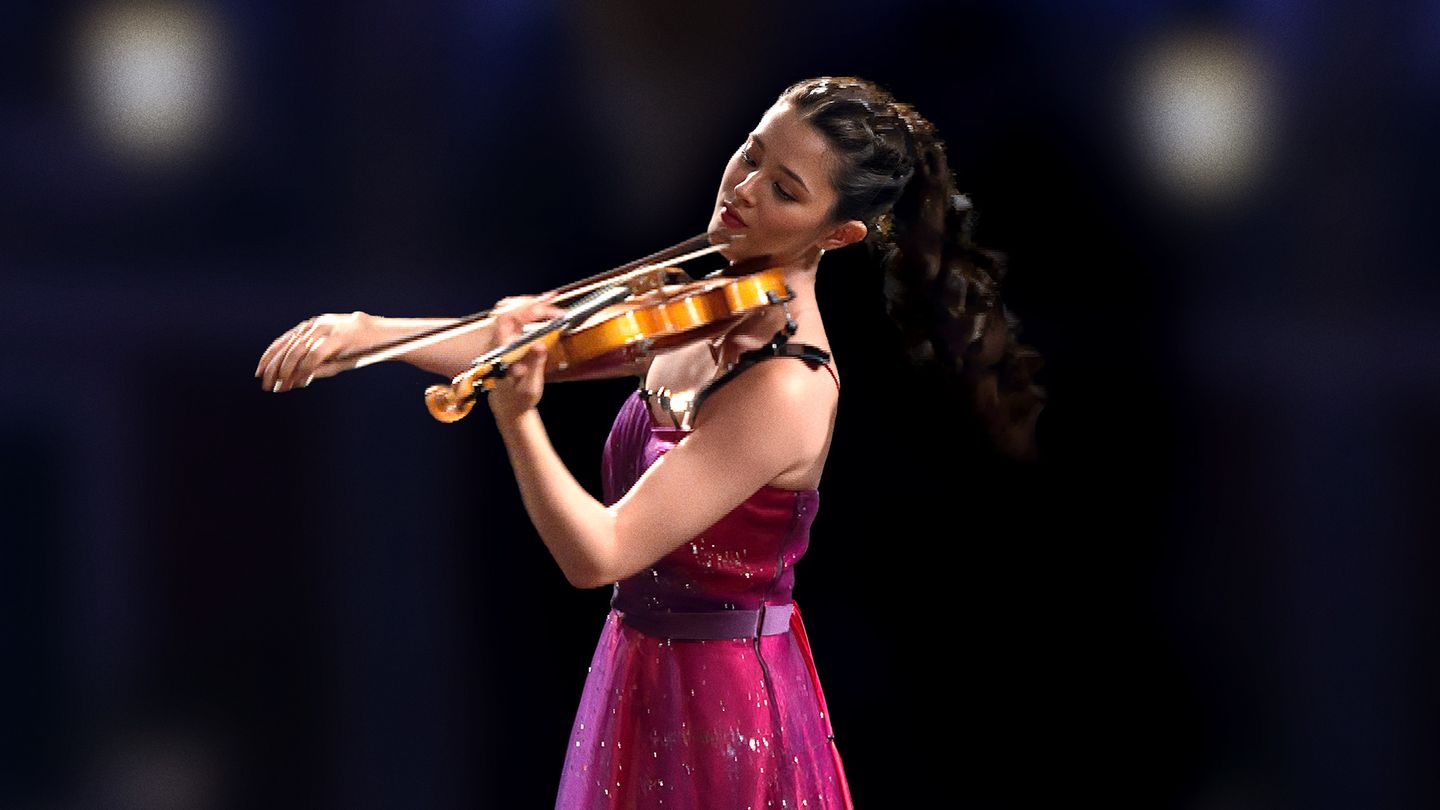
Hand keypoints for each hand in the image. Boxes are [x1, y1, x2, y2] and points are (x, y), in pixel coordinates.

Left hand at [256, 311, 370, 391]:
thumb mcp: (333, 357)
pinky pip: (314, 355)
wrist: (385, 336)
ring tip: (280, 385)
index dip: (269, 356)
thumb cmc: (359, 348)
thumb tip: (295, 381)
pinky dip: (304, 369)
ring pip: (297, 350)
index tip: (259, 372)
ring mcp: (327, 330)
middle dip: (273, 367)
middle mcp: (316, 325)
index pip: (284, 340)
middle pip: (287, 346)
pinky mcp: (338, 338)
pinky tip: (298, 380)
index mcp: (313, 326)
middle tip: (265, 384)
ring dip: (286, 370)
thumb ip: (315, 365)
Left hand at [484, 295, 565, 421]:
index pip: (507, 322)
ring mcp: (499, 341)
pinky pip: (516, 319)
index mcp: (500, 354)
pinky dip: (531, 311)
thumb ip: (534, 365)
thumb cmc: (518, 399)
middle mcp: (496, 344)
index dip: (526, 312)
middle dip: (532, 304)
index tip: (549, 313)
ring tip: (552, 299)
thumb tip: (540, 344)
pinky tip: (545, 307)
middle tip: (555, 303)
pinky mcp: (506, 341)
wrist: (508, 406)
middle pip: (509, 312)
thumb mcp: (529, 387)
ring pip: (511, 312)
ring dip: (532, 305)